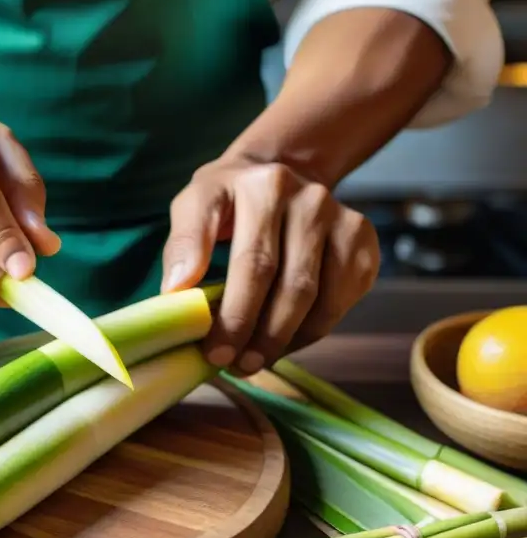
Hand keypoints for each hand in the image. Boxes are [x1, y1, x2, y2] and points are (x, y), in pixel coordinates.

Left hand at [162, 157, 379, 373]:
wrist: (278, 172)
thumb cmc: (229, 199)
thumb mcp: (195, 205)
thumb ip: (183, 243)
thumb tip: (175, 291)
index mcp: (264, 186)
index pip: (252, 261)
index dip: (234, 313)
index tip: (212, 351)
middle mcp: (311, 198)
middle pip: (289, 284)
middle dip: (258, 335)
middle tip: (233, 365)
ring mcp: (343, 219)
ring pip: (318, 298)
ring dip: (285, 340)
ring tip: (253, 361)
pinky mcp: (362, 241)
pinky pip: (340, 301)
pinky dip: (311, 331)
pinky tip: (284, 341)